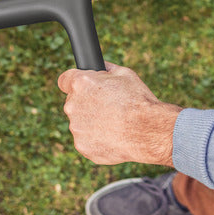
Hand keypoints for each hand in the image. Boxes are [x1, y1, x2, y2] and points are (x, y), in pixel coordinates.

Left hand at [57, 62, 180, 165]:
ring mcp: (76, 128)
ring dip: (92, 123)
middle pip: (74, 103)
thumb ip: (105, 69)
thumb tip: (99, 67)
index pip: (64, 80)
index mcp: (80, 84)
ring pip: (80, 123)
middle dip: (87, 104)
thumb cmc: (138, 101)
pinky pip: (86, 141)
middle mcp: (72, 105)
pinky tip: (114, 137)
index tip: (82, 88)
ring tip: (115, 124)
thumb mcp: (124, 74)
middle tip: (109, 108)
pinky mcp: (82, 146)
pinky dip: (97, 140)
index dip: (74, 83)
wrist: (148, 132)